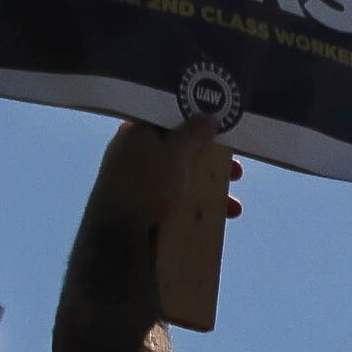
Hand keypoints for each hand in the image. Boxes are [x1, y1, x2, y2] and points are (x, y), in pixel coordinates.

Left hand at [94, 113, 243, 225]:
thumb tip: (209, 117)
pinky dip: (192, 205)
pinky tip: (212, 219)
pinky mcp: (137, 204)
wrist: (115, 234)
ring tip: (232, 207)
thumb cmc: (146, 184)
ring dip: (208, 189)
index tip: (221, 134)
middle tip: (236, 172)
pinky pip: (171, 198)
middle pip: (179, 150)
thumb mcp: (177, 153)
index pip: (170, 119)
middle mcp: (132, 152)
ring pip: (179, 177)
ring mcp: (133, 179)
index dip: (198, 124)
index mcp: (137, 131)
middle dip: (211, 162)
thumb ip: (195, 133)